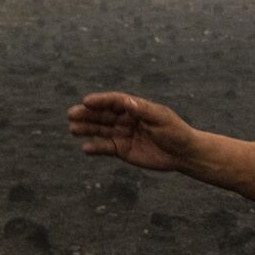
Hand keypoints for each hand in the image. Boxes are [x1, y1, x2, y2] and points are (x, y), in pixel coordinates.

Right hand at [67, 92, 196, 172]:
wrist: (182, 153)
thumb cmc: (175, 132)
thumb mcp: (161, 118)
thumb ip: (143, 111)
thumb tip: (127, 102)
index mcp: (136, 108)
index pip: (115, 101)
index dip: (101, 100)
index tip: (87, 101)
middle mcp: (127, 119)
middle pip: (104, 115)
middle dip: (87, 114)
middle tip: (71, 114)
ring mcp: (123, 134)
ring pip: (101, 130)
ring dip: (87, 128)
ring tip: (73, 129)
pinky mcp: (122, 150)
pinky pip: (105, 148)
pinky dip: (95, 147)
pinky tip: (85, 148)